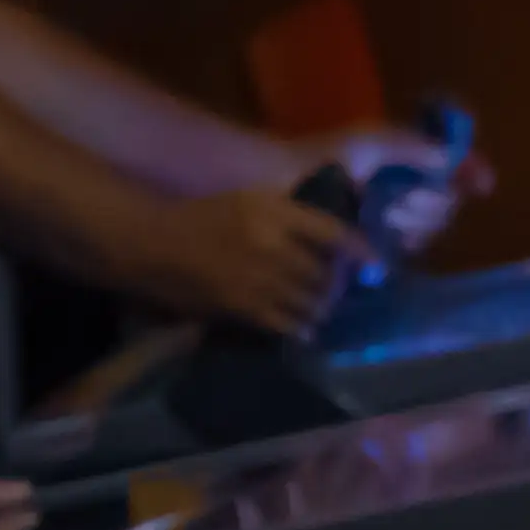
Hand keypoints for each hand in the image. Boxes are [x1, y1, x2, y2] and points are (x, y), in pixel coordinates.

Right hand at [131, 184, 358, 337]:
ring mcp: (259, 279)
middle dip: (337, 284)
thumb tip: (332, 237)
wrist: (152, 244)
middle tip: (339, 289)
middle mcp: (273, 243)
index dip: (360, 251)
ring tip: (322, 309)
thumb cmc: (200, 217)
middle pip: (325, 272)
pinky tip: (304, 330)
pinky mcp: (243, 307)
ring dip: (321, 307)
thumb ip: (288, 214)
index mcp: (274, 211)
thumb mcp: (248, 199)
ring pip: (310, 300)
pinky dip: (300, 328)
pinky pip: (285, 323)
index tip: (377, 266)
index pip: (333, 232)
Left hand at [299, 127, 488, 259]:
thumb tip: (452, 156)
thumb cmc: (327, 157)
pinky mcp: (380, 243)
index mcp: (409, 160)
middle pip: (446, 202)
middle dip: (430, 201)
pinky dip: (402, 237)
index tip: (483, 184)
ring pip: (430, 225)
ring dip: (413, 219)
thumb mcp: (372, 143)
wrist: (286, 186)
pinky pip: (409, 245)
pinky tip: (386, 231)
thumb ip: (414, 147)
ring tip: (385, 212)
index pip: (455, 167)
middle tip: (403, 198)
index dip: (472, 172)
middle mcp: (407, 189)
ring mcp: (394, 217)